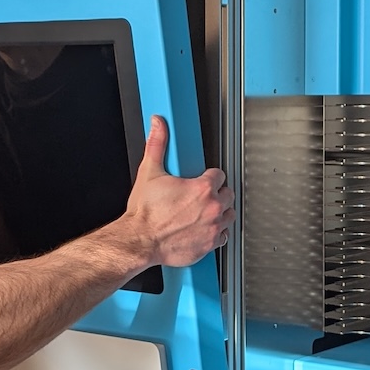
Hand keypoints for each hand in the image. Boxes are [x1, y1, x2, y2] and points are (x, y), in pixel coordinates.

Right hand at [121, 115, 232, 267]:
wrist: (140, 240)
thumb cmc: (145, 212)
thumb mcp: (149, 172)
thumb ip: (157, 144)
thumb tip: (158, 124)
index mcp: (202, 188)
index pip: (219, 175)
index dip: (210, 176)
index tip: (204, 180)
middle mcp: (212, 208)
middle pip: (228, 194)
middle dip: (218, 194)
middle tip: (203, 196)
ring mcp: (213, 227)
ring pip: (229, 215)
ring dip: (221, 212)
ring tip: (206, 212)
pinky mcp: (209, 244)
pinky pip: (223, 237)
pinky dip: (216, 233)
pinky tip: (205, 229)